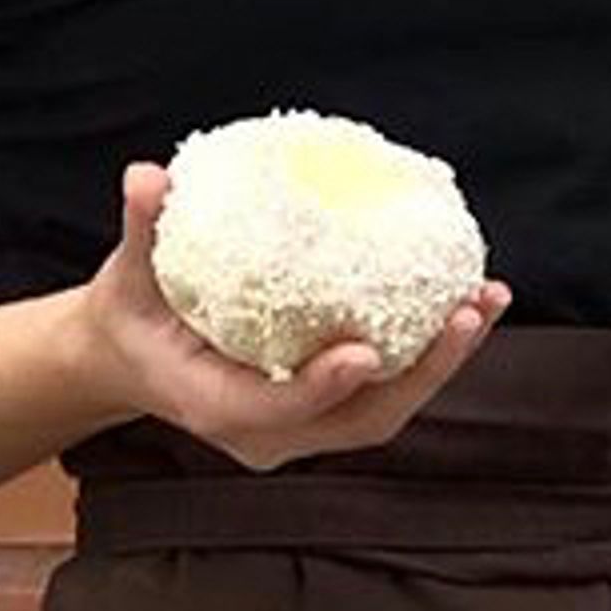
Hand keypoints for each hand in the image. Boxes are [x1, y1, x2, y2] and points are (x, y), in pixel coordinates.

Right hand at [70, 159, 510, 475]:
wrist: (132, 360)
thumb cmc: (132, 316)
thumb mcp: (125, 277)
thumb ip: (142, 230)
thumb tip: (146, 176)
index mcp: (215, 409)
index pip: (277, 410)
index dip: (323, 387)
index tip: (365, 350)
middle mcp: (268, 434)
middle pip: (360, 420)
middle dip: (422, 376)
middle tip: (466, 314)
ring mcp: (303, 428)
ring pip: (386, 409)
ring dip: (442, 362)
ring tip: (486, 301)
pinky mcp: (326, 409)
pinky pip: (386, 389)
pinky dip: (428, 352)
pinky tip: (464, 299)